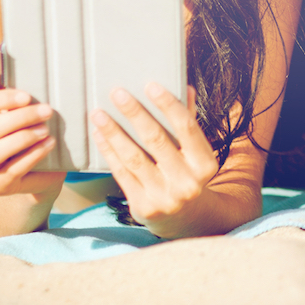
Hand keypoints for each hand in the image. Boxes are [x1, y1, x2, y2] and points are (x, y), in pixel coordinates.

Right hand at [0, 71, 65, 199]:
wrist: (40, 170)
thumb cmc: (26, 130)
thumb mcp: (17, 109)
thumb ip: (1, 90)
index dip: (0, 99)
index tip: (27, 96)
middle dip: (20, 118)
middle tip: (48, 111)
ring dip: (23, 138)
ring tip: (46, 130)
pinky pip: (11, 171)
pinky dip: (32, 156)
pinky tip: (48, 145)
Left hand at [90, 83, 219, 237]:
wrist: (185, 219)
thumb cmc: (189, 175)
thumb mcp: (197, 153)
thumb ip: (190, 123)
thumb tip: (186, 89)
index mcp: (206, 164)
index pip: (187, 127)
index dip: (168, 105)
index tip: (150, 85)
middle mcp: (187, 182)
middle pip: (156, 140)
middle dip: (134, 114)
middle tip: (117, 94)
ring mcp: (164, 196)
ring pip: (134, 157)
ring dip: (114, 132)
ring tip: (99, 114)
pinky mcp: (143, 206)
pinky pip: (122, 174)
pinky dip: (109, 152)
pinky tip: (100, 135)